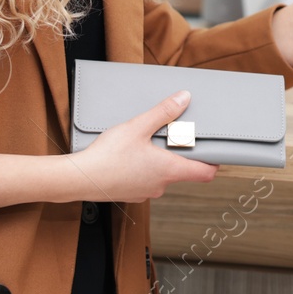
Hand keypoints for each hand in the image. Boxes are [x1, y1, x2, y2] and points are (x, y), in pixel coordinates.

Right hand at [69, 90, 217, 201]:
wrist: (78, 179)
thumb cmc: (108, 156)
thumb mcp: (138, 127)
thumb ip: (163, 112)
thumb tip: (184, 98)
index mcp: (169, 170)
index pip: (205, 174)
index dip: (213, 163)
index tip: (214, 152)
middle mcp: (161, 185)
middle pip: (182, 171)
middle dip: (179, 154)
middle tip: (172, 137)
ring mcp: (145, 193)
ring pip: (162, 175)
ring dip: (159, 161)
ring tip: (147, 144)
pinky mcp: (130, 194)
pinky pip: (144, 181)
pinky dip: (143, 169)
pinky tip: (130, 157)